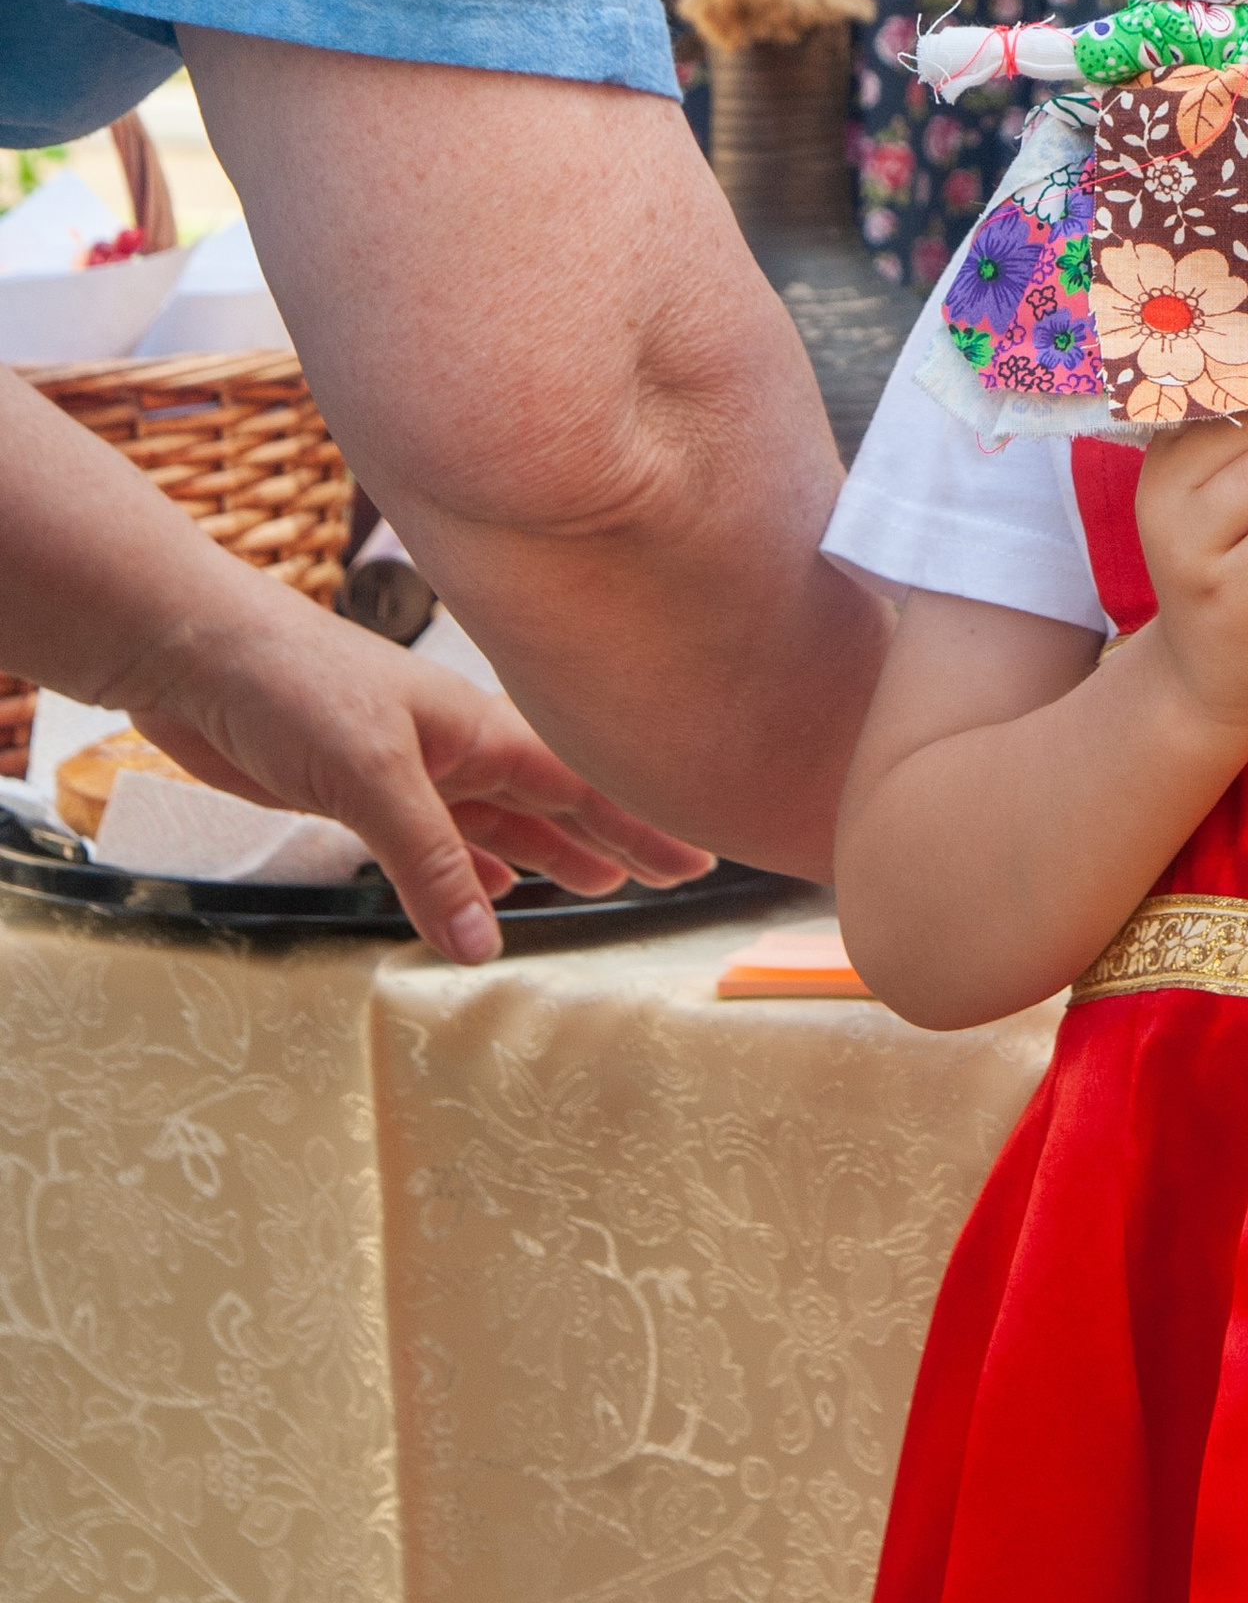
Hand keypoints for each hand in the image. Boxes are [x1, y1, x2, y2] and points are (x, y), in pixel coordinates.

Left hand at [123, 595, 713, 963]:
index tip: (698, 853)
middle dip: (615, 836)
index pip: (582, 782)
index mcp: (478, 728)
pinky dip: (472, 863)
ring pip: (501, 821)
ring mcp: (410, 768)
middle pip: (555, 802)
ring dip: (550, 854)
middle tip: (674, 875)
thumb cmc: (289, 684)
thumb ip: (430, 861)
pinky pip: (438, 837)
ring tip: (602, 886)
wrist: (193, 656)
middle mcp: (457, 747)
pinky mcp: (360, 790)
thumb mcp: (369, 777)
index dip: (640, 819)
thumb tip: (486, 946)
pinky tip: (492, 888)